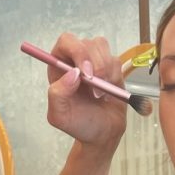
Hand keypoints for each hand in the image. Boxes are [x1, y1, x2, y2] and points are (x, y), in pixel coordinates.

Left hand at [45, 33, 127, 147]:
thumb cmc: (78, 124)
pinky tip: (108, 92)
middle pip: (87, 43)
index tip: (85, 72)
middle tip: (96, 86)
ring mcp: (94, 61)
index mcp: (58, 66)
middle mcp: (75, 60)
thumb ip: (58, 94)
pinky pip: (116, 61)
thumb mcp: (59, 116)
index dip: (77, 51)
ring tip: (99, 94)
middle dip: (95, 63)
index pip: (66, 42)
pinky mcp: (110, 67)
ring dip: (105, 71)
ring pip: (103, 49)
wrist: (102, 133)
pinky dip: (114, 76)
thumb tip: (71, 74)